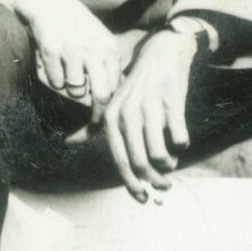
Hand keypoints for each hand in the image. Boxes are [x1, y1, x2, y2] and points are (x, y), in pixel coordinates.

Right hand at [0, 0, 123, 109]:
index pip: (116, 89)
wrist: (47, 1)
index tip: (97, 112)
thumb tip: (113, 99)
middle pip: (101, 94)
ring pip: (75, 89)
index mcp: (110, 48)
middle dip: (92, 106)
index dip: (107, 105)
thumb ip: (108, 66)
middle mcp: (95, 49)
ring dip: (69, 87)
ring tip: (66, 73)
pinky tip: (53, 64)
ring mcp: (73, 49)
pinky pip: (55, 82)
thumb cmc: (75, 26)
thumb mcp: (99, 40)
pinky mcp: (51, 50)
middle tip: (84, 108)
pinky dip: (53, 78)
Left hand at [103, 29, 193, 201]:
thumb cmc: (138, 86)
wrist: (163, 54)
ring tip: (173, 161)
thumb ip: (92, 124)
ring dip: (169, 164)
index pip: (119, 159)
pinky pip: (179, 138)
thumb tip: (69, 142)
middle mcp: (128, 113)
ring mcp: (150, 107)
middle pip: (140, 162)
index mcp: (112, 117)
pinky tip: (181, 139)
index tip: (142, 196)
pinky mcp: (172, 102)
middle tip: (165, 186)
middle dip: (155, 180)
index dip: (131, 183)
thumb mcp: (113, 103)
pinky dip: (182, 144)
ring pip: (160, 154)